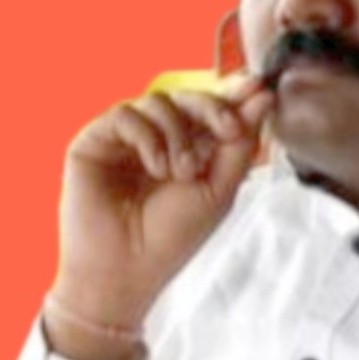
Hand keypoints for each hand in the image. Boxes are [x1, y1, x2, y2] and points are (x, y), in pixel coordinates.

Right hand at [49, 77, 273, 334]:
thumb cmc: (171, 238)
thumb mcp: (219, 189)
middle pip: (188, 97)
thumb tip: (263, 97)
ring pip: (158, 100)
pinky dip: (148, 137)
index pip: (212, 110)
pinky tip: (156, 167)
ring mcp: (126, 139)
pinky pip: (126, 114)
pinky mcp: (95, 141)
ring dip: (179, 133)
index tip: (260, 89)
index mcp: (190, 149)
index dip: (235, 95)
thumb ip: (240, 144)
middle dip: (213, 108)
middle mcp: (158, 139)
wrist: (126, 270)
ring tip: (181, 172)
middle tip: (228, 129)